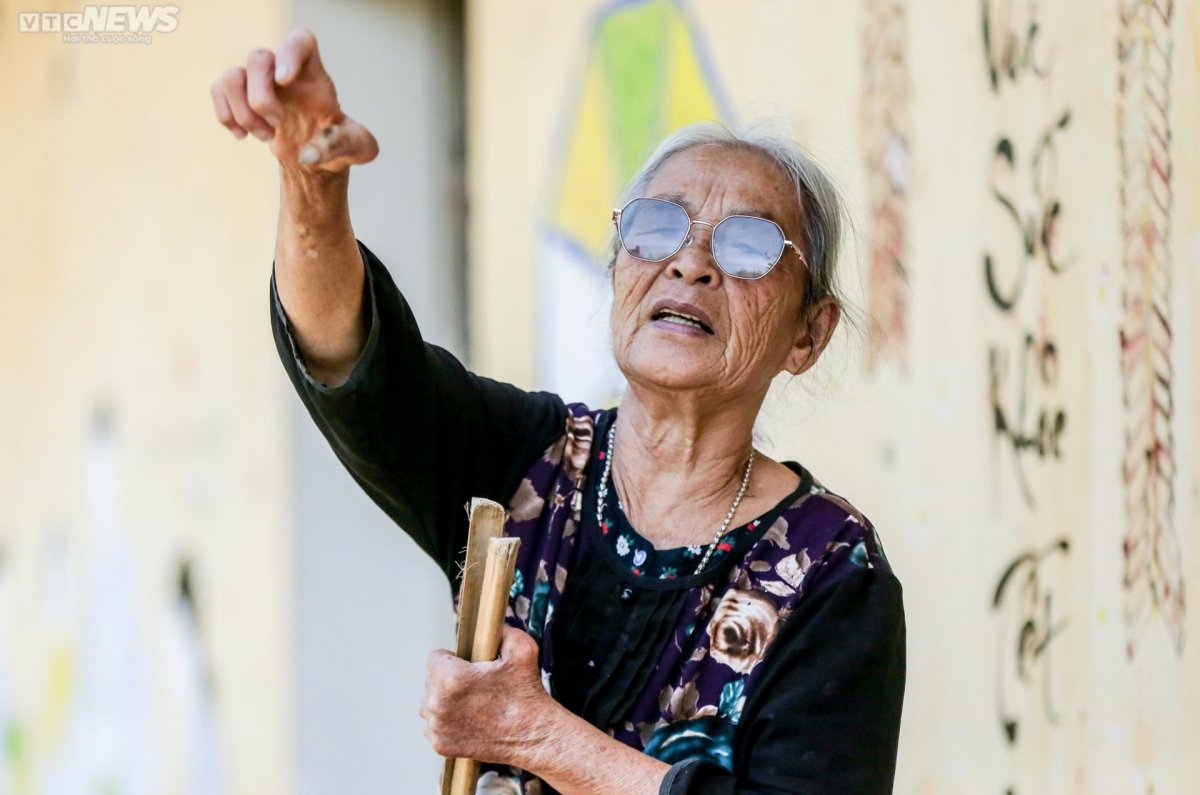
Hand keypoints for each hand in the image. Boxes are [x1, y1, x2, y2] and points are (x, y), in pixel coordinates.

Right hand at [209, 28, 378, 170]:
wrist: (316, 159)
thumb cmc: (339, 144)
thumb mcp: (359, 148)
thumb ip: (345, 144)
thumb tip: (309, 153)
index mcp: (315, 75)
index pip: (300, 42)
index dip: (288, 53)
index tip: (284, 80)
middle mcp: (284, 72)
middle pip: (258, 58)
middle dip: (261, 98)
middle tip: (279, 125)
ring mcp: (260, 83)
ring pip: (232, 76)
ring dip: (243, 112)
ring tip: (265, 137)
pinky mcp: (241, 97)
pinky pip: (218, 90)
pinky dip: (225, 116)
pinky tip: (243, 135)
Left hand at [420, 626, 557, 767]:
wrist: (533, 736)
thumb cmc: (526, 693)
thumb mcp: (523, 650)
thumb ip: (502, 631)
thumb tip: (491, 626)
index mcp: (452, 678)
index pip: (434, 658)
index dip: (452, 659)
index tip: (467, 666)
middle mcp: (438, 704)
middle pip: (430, 681)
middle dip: (448, 681)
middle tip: (474, 687)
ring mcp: (437, 727)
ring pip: (429, 704)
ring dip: (444, 701)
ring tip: (470, 703)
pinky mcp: (440, 745)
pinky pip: (433, 726)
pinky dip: (446, 723)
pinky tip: (468, 721)